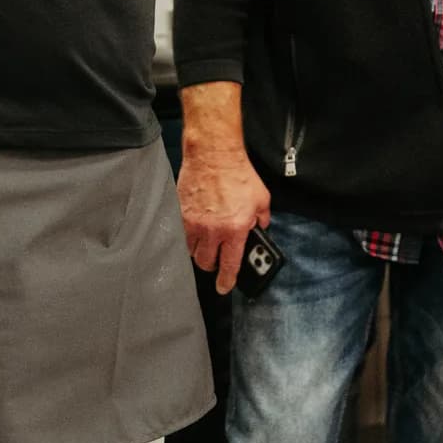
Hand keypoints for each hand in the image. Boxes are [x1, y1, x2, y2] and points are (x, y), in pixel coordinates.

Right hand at [177, 141, 271, 295]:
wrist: (213, 154)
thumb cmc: (239, 174)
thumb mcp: (262, 199)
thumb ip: (261, 220)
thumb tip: (259, 231)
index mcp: (235, 229)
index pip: (229, 265)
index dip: (226, 281)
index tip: (224, 288)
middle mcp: (213, 230)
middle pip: (206, 263)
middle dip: (212, 264)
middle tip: (217, 257)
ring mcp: (193, 223)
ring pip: (191, 251)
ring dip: (199, 251)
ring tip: (206, 242)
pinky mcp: (181, 213)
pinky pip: (182, 235)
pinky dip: (188, 237)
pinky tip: (196, 229)